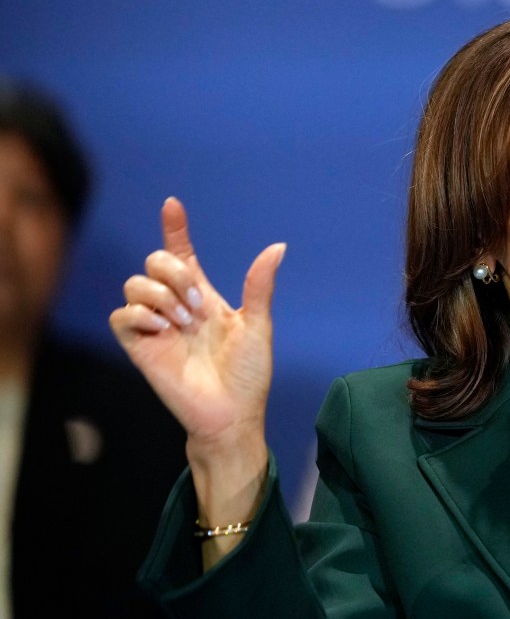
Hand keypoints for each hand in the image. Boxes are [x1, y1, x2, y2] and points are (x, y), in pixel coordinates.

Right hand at [109, 198, 284, 557]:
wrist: (232, 414)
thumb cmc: (248, 375)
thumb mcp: (258, 325)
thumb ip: (259, 286)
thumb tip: (277, 246)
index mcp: (204, 298)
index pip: (182, 254)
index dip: (175, 229)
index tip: (173, 205)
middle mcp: (176, 307)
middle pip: (154, 261)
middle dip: (172, 272)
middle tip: (197, 306)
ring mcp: (156, 326)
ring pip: (135, 283)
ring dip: (161, 296)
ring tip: (184, 324)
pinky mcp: (139, 346)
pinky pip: (122, 315)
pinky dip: (142, 316)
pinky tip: (164, 332)